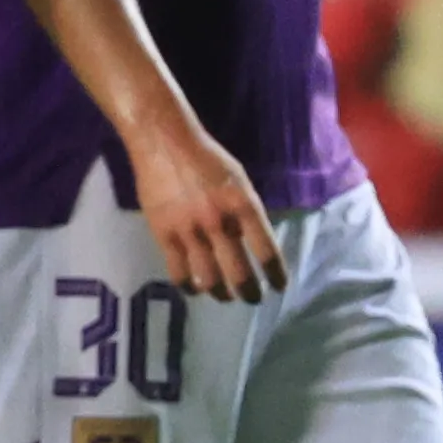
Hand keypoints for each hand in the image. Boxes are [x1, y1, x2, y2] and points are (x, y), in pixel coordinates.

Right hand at [130, 116, 284, 303]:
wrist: (163, 143)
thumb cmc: (206, 158)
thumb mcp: (238, 181)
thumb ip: (245, 212)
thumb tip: (247, 241)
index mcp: (243, 206)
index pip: (267, 252)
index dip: (276, 275)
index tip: (279, 287)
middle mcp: (219, 223)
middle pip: (240, 274)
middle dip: (250, 293)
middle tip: (252, 298)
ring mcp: (189, 231)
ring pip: (209, 279)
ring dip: (220, 293)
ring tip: (223, 295)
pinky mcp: (164, 234)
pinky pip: (178, 272)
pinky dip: (188, 286)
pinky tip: (193, 287)